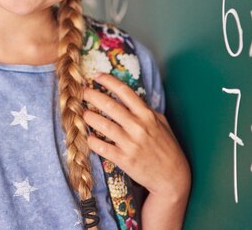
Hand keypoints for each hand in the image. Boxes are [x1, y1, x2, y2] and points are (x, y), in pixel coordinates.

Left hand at [82, 74, 190, 203]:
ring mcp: (131, 143)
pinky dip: (92, 141)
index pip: (125, 92)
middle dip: (92, 95)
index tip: (96, 75)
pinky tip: (88, 137)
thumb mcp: (162, 125)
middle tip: (81, 91)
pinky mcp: (124, 159)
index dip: (109, 81)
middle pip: (110, 106)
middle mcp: (138, 127)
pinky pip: (102, 148)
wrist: (173, 178)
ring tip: (81, 114)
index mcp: (147, 115)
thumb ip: (147, 111)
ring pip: (104, 126)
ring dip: (89, 117)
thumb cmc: (167, 149)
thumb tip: (131, 99)